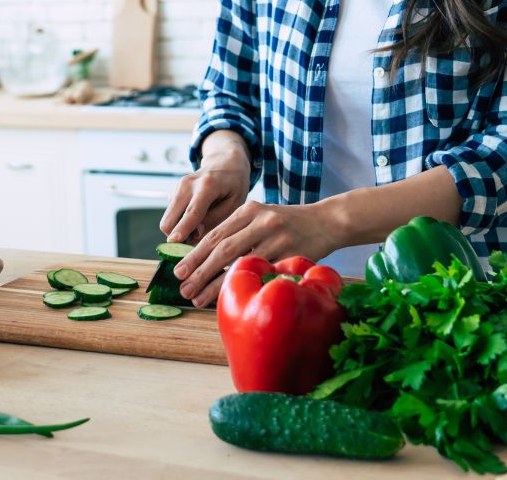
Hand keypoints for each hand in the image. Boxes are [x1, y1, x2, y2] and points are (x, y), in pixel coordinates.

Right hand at [160, 149, 250, 244]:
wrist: (224, 163)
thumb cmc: (233, 185)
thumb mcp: (235, 204)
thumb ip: (216, 220)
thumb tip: (194, 235)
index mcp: (208, 186)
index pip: (192, 212)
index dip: (182, 229)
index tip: (174, 242)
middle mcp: (187, 184)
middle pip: (170, 218)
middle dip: (177, 236)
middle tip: (196, 243)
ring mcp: (178, 187)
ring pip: (167, 219)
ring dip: (179, 230)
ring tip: (200, 229)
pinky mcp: (173, 192)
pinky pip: (171, 215)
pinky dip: (179, 223)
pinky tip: (196, 219)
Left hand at [172, 200, 338, 307]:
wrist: (327, 221)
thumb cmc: (289, 224)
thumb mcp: (262, 216)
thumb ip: (238, 231)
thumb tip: (204, 259)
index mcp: (250, 209)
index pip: (215, 234)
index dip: (195, 255)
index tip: (179, 271)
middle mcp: (261, 220)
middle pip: (222, 249)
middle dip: (199, 271)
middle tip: (183, 288)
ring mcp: (277, 237)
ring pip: (240, 263)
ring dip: (216, 284)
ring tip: (198, 298)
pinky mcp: (291, 254)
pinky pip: (263, 273)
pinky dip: (245, 286)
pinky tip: (233, 297)